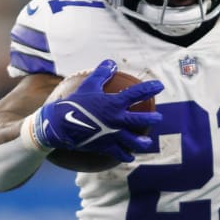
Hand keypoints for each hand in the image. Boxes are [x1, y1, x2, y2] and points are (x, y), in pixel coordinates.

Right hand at [34, 59, 161, 162]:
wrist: (60, 125)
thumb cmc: (74, 103)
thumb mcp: (88, 85)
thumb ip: (101, 73)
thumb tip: (111, 63)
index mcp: (113, 103)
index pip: (137, 94)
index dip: (149, 88)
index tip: (159, 86)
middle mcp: (116, 120)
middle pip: (141, 120)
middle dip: (152, 119)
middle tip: (158, 118)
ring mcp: (112, 135)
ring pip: (133, 141)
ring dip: (142, 142)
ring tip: (147, 143)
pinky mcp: (106, 147)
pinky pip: (120, 154)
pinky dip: (126, 156)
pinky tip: (130, 157)